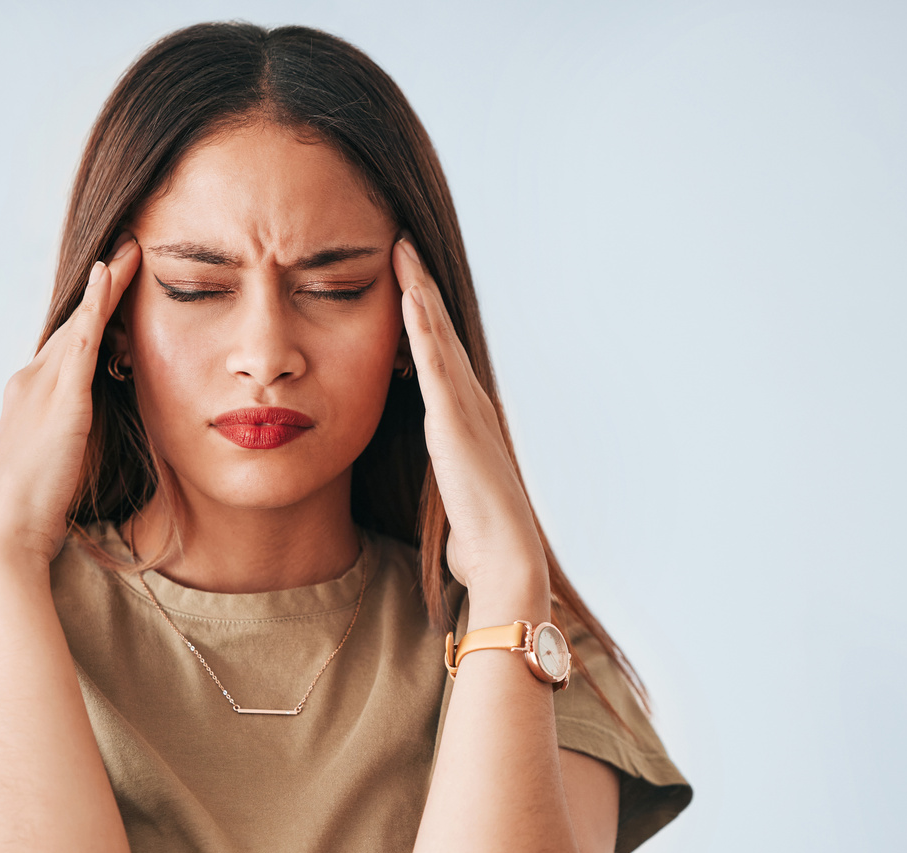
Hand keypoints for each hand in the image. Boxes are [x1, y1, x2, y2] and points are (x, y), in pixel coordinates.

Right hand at [0, 236, 140, 565]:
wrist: (9, 533)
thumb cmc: (39, 510)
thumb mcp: (64, 463)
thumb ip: (81, 436)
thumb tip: (104, 426)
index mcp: (29, 399)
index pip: (66, 346)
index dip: (91, 314)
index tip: (114, 283)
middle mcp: (29, 383)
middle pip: (71, 327)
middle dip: (100, 288)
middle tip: (129, 249)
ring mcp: (40, 388)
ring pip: (77, 325)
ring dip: (105, 285)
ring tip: (131, 250)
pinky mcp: (60, 401)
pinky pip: (80, 343)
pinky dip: (94, 307)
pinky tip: (109, 278)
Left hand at [392, 238, 547, 602]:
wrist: (505, 556)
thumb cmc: (479, 538)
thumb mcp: (455, 494)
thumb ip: (448, 477)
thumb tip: (447, 484)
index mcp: (465, 419)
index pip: (438, 356)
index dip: (423, 317)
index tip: (403, 282)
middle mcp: (470, 403)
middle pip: (440, 332)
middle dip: (421, 286)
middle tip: (402, 243)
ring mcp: (464, 407)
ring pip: (438, 335)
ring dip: (420, 290)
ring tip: (401, 249)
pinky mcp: (452, 420)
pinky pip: (433, 361)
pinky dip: (422, 324)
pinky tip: (409, 293)